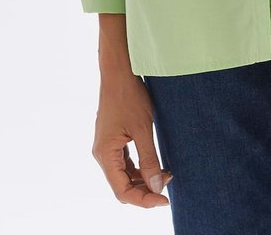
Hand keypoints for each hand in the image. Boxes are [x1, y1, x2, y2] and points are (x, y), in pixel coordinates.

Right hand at [92, 68, 172, 207]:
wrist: (119, 71)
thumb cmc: (129, 96)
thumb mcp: (143, 129)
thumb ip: (149, 160)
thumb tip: (156, 187)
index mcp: (105, 155)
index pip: (122, 191)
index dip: (144, 200)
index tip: (164, 199)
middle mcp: (102, 154)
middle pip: (122, 186)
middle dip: (145, 189)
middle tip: (168, 183)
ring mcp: (106, 147)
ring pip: (124, 175)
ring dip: (143, 179)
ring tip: (165, 173)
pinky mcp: (112, 140)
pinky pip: (125, 162)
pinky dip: (139, 167)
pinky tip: (155, 164)